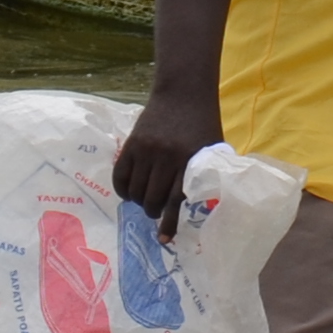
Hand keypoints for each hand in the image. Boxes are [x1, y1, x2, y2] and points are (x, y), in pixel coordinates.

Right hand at [110, 93, 218, 233]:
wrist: (183, 93)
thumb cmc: (202, 124)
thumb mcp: (212, 148)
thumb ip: (204, 174)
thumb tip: (200, 205)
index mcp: (191, 160)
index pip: (177, 199)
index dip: (169, 222)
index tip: (164, 240)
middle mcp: (167, 157)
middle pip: (153, 198)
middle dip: (153, 211)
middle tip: (156, 211)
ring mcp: (147, 150)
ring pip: (135, 190)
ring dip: (138, 201)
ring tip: (144, 200)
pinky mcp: (132, 144)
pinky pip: (120, 176)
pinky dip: (123, 189)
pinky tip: (129, 192)